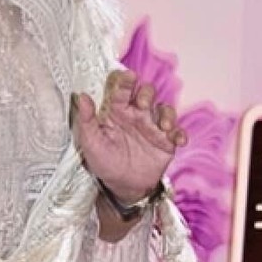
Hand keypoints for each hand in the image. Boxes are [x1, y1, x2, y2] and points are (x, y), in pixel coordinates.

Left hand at [73, 69, 186, 204]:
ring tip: (164, 126)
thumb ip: (86, 120)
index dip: (126, 81)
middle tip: (144, 104)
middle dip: (147, 94)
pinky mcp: (166, 141)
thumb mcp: (91, 142)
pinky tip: (178, 140)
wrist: (122, 185)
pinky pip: (177, 132)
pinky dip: (180, 133)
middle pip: (147, 94)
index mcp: (118, 111)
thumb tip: (81, 97)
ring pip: (165, 110)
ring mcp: (153, 127)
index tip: (129, 76)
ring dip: (167, 114)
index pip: (122, 90)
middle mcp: (137, 115)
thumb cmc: (104, 160)